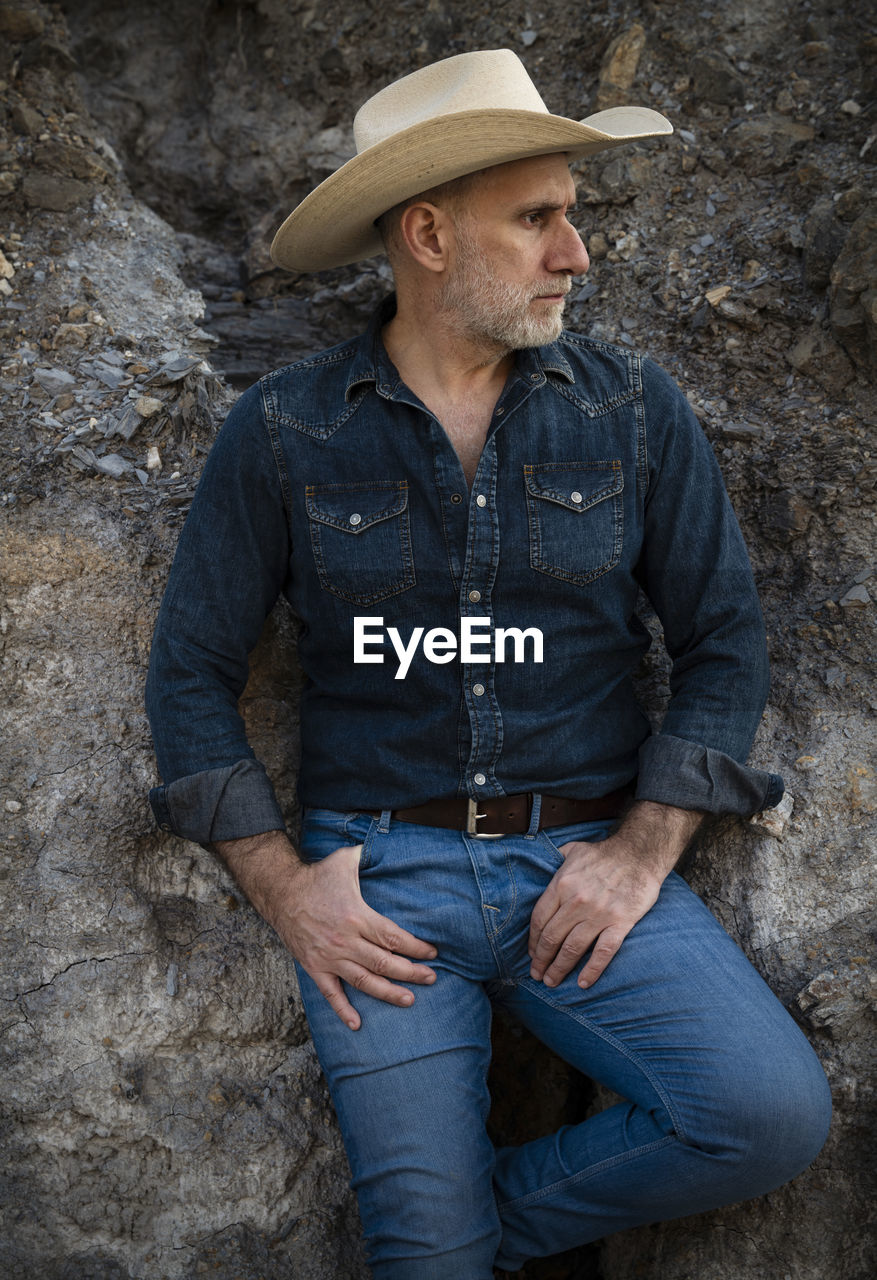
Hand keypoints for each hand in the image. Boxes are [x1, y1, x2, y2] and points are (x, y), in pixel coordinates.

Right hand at [213, 831, 436, 1030]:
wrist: (281, 893)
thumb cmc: (317, 876)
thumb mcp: (346, 859)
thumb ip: (369, 855)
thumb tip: (390, 845)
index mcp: (357, 916)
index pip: (393, 938)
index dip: (416, 947)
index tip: (432, 953)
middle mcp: (345, 940)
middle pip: (384, 962)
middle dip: (411, 972)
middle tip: (431, 978)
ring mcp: (329, 957)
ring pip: (364, 981)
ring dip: (388, 993)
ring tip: (409, 1000)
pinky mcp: (315, 967)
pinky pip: (331, 994)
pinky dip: (344, 1010)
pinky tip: (357, 1024)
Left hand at [528, 801, 701, 989]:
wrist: (639, 853)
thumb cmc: (603, 853)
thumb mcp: (571, 850)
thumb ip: (552, 862)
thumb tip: (536, 867)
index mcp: (562, 884)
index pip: (539, 919)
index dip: (533, 940)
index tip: (531, 953)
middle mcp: (577, 901)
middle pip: (552, 937)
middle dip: (541, 959)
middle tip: (536, 974)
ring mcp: (599, 913)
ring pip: (573, 948)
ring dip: (559, 968)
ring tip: (551, 982)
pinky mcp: (620, 922)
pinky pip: (603, 952)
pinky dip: (592, 970)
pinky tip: (583, 983)